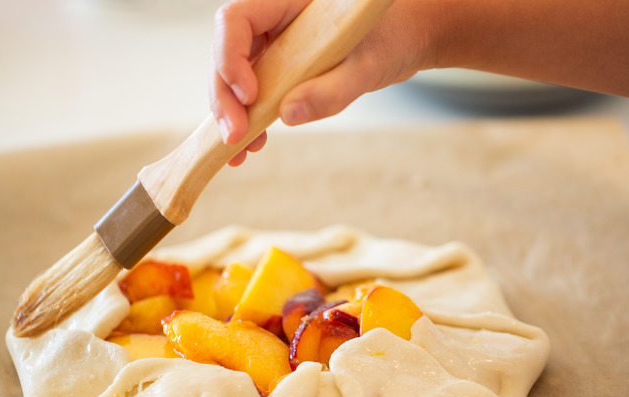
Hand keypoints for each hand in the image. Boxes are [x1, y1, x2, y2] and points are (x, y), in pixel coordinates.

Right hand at [209, 0, 445, 165]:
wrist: (404, 40)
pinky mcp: (278, 69)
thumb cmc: (391, 37)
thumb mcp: (369, 66)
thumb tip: (289, 114)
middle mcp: (272, 20)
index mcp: (288, 1)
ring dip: (230, 114)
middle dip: (224, 98)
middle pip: (225, 52)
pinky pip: (252, 93)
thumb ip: (333, 89)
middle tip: (234, 136)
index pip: (236, 19)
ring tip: (240, 149)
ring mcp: (272, 45)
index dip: (230, 57)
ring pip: (232, 76)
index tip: (249, 96)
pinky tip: (251, 144)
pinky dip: (248, 119)